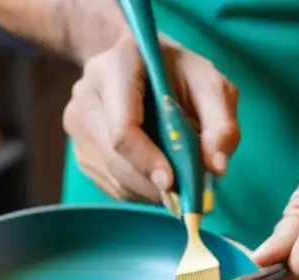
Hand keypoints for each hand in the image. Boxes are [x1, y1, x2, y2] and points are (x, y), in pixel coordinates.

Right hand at [64, 35, 239, 201]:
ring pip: (114, 176)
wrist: (138, 64)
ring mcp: (78, 124)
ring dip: (149, 190)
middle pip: (116, 157)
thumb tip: (217, 168)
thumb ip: (221, 123)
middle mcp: (88, 94)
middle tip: (186, 195)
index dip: (147, 160)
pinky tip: (157, 177)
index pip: (123, 128)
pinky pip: (110, 184)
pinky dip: (139, 191)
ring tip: (177, 182)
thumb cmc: (177, 72)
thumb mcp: (209, 84)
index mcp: (117, 67)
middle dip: (153, 183)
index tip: (171, 182)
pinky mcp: (80, 149)